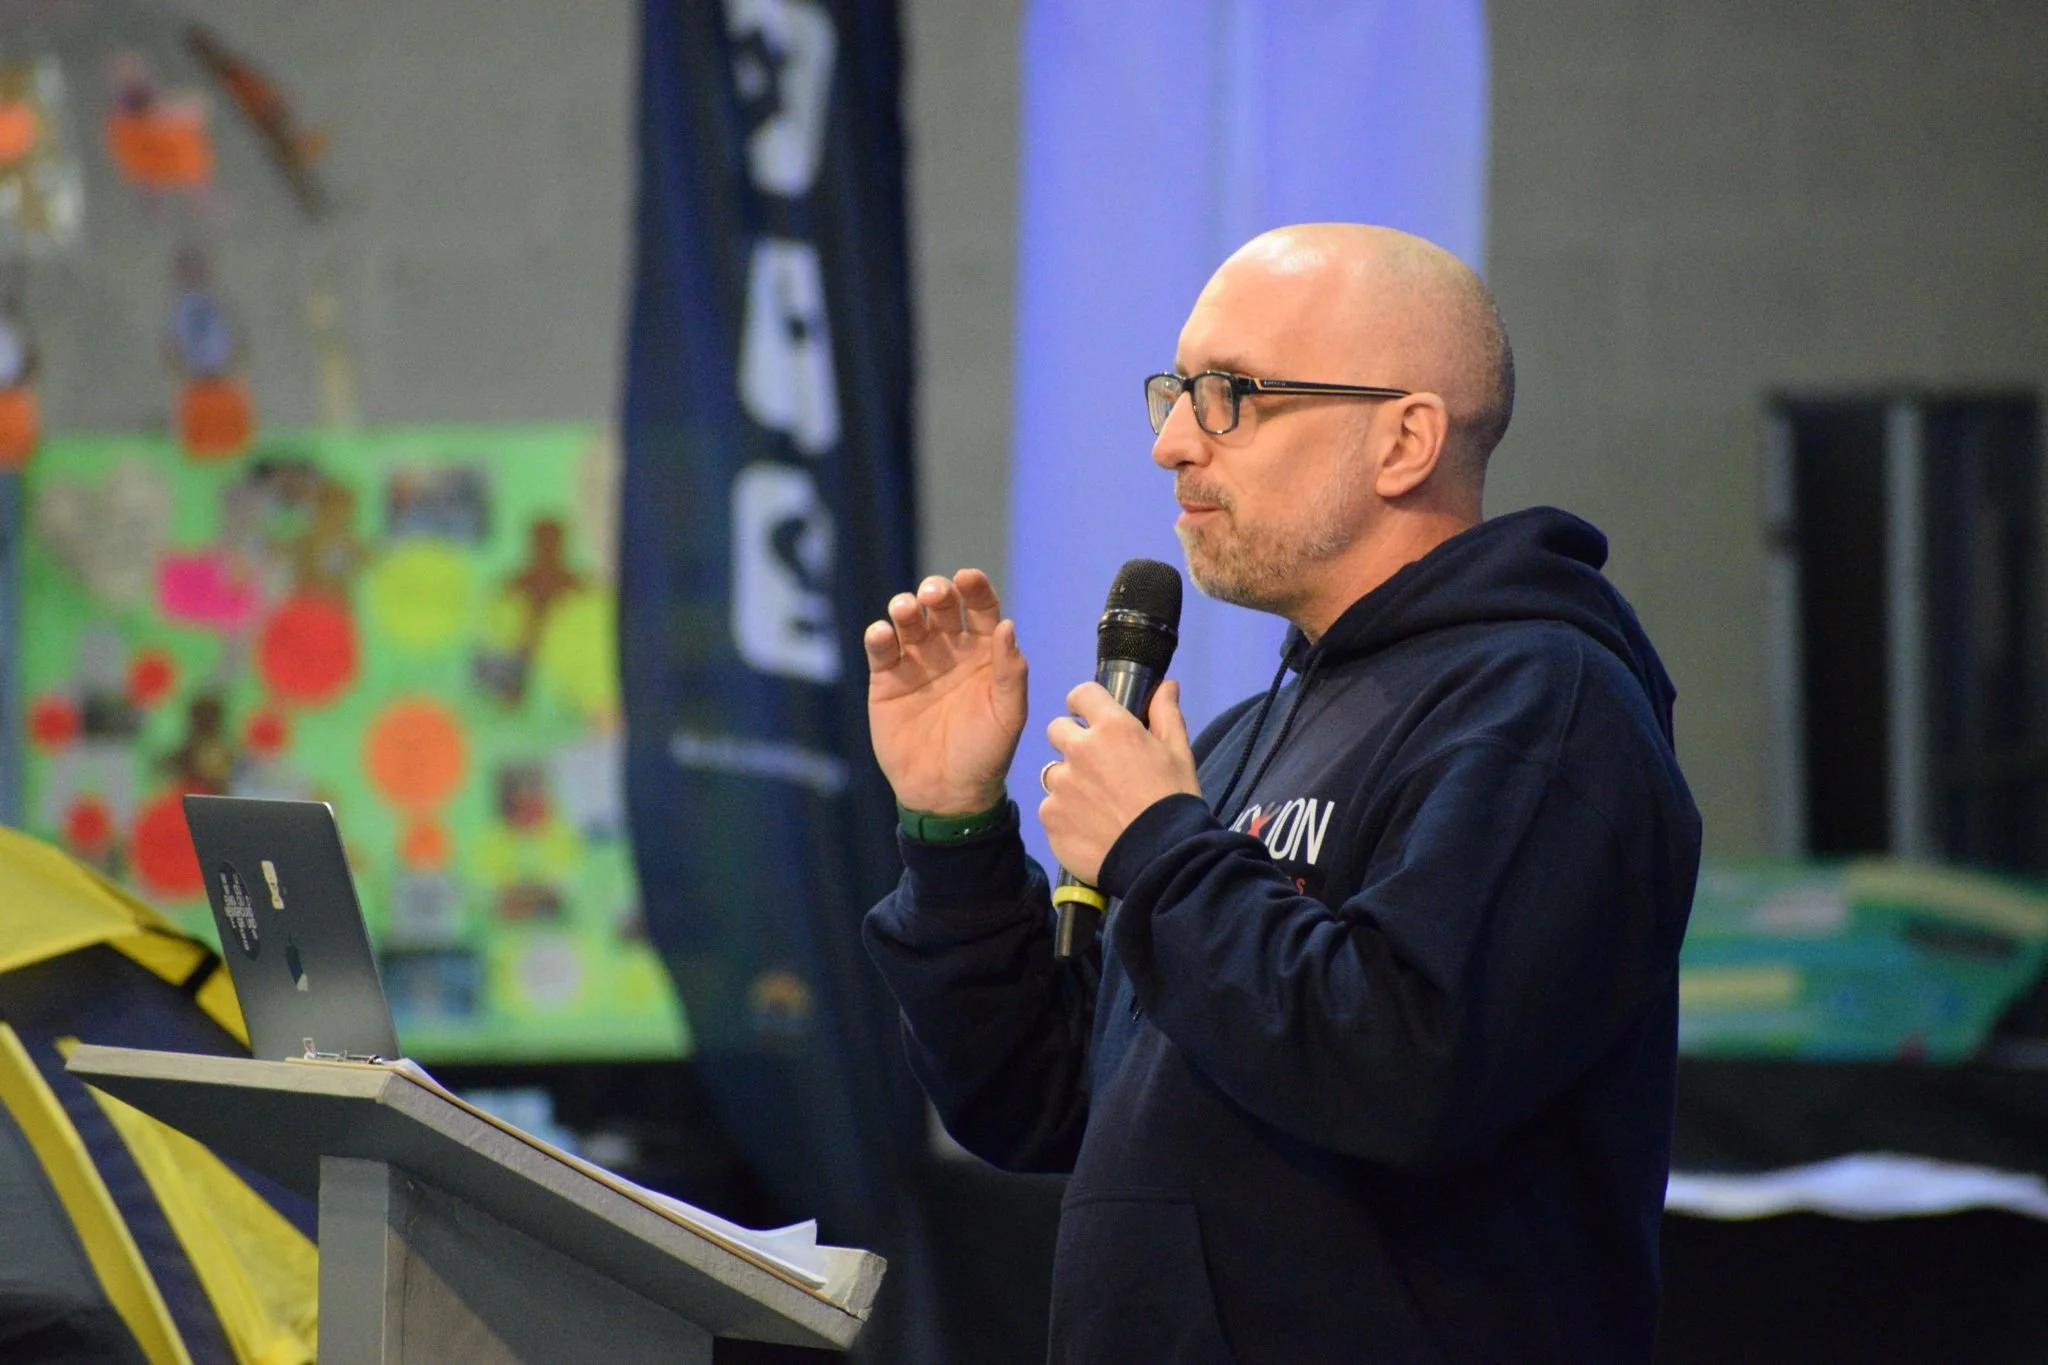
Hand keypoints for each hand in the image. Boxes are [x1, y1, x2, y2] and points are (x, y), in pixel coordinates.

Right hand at [865, 569, 1028, 814]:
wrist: (947, 793)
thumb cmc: (986, 753)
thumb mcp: (1008, 715)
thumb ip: (1010, 671)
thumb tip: (1007, 625)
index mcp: (984, 652)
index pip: (980, 608)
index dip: (974, 589)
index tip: (967, 579)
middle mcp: (950, 649)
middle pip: (940, 606)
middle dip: (935, 592)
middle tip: (933, 595)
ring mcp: (917, 661)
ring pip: (908, 621)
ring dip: (905, 607)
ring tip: (904, 611)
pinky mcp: (886, 679)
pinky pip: (881, 649)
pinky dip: (879, 636)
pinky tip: (882, 636)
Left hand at [1039, 679, 1198, 883]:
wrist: (1162, 857)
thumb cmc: (1174, 800)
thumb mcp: (1179, 753)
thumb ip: (1166, 714)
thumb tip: (1167, 685)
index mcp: (1111, 728)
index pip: (1080, 694)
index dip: (1085, 705)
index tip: (1092, 719)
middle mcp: (1079, 750)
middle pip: (1057, 730)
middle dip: (1072, 742)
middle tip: (1096, 768)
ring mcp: (1061, 784)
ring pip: (1053, 773)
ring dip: (1068, 782)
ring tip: (1094, 806)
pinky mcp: (1050, 816)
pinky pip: (1050, 807)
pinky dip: (1064, 815)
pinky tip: (1086, 828)